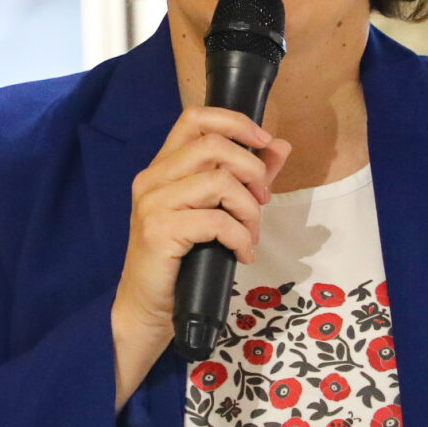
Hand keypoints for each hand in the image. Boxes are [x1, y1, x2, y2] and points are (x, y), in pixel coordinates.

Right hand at [111, 107, 290, 409]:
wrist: (146, 308)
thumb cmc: (181, 260)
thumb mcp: (215, 211)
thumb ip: (246, 177)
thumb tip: (281, 146)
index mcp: (162, 166)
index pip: (194, 118)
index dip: (235, 122)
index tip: (264, 142)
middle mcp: (152, 178)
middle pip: (213, 146)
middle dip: (251, 169)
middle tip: (263, 199)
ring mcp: (152, 204)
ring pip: (219, 182)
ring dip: (249, 209)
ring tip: (251, 233)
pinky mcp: (159, 232)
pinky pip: (216, 221)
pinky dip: (240, 237)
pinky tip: (242, 254)